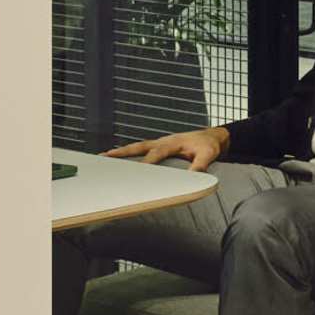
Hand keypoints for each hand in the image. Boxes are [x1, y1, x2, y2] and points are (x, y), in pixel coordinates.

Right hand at [113, 125, 230, 170]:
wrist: (211, 138)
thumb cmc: (208, 145)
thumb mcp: (208, 155)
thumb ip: (200, 165)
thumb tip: (192, 176)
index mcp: (172, 143)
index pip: (156, 153)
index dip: (146, 162)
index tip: (135, 171)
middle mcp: (162, 141)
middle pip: (138, 146)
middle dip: (122, 153)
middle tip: (105, 157)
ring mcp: (159, 143)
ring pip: (136, 147)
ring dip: (120, 152)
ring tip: (103, 157)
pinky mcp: (158, 147)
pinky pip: (140, 150)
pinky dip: (128, 153)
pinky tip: (117, 159)